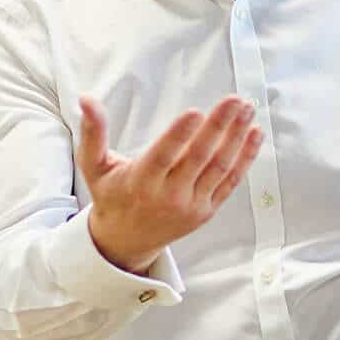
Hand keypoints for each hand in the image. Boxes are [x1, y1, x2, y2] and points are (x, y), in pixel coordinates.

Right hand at [77, 94, 264, 274]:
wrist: (127, 240)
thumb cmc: (112, 196)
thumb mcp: (94, 166)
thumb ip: (93, 132)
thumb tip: (86, 99)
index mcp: (141, 182)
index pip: (163, 156)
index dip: (179, 135)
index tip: (195, 112)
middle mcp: (168, 196)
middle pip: (198, 158)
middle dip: (219, 127)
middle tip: (234, 100)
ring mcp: (192, 205)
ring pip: (219, 168)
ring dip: (236, 137)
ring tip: (247, 109)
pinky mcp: (207, 210)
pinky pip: (230, 182)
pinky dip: (245, 158)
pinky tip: (254, 134)